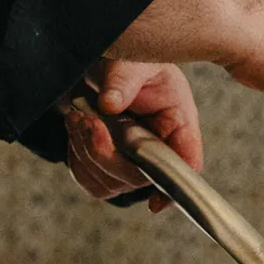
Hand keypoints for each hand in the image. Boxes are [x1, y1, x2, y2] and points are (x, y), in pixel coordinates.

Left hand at [65, 60, 202, 212]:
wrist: (102, 63)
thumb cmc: (129, 61)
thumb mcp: (132, 60)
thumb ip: (124, 80)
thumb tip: (111, 105)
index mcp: (177, 122)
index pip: (186, 163)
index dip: (173, 187)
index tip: (154, 202)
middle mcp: (158, 147)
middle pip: (139, 177)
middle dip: (108, 154)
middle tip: (90, 122)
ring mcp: (131, 161)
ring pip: (109, 183)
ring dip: (87, 152)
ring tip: (79, 116)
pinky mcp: (106, 166)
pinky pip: (89, 179)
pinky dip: (77, 156)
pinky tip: (76, 127)